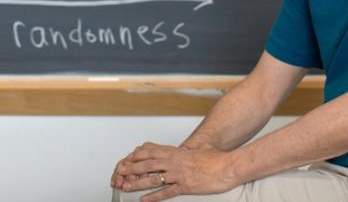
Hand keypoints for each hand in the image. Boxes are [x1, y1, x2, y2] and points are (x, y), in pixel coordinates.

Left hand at [112, 142, 237, 201]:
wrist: (228, 166)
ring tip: (126, 186)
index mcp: (176, 152)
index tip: (127, 159)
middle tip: (120, 172)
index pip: (150, 151)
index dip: (136, 156)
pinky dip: (154, 197)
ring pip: (153, 178)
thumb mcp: (196, 151)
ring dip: (137, 182)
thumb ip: (184, 152)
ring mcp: (179, 174)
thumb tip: (178, 152)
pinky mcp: (185, 186)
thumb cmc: (214, 160)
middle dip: (131, 168)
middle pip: (147, 163)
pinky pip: (166, 192)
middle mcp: (175, 161)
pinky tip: (145, 200)